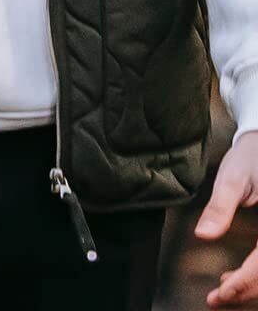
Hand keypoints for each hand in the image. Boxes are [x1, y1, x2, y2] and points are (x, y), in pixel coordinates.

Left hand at [195, 131, 257, 305]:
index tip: (219, 294)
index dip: (243, 284)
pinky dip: (257, 276)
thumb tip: (203, 236)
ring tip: (223, 290)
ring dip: (252, 287)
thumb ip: (220, 208)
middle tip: (215, 300)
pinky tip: (236, 277)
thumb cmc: (250, 158)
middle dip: (246, 292)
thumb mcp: (232, 179)